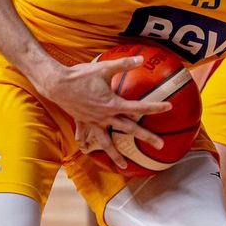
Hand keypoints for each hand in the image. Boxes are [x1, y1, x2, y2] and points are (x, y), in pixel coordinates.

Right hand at [38, 55, 167, 167]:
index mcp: (113, 104)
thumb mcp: (104, 68)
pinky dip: (86, 143)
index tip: (168, 108)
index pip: (139, 107)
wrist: (57, 84)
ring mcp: (93, 121)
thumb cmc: (81, 75)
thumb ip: (124, 64)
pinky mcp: (82, 121)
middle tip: (160, 146)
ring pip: (106, 142)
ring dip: (115, 155)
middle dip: (146, 137)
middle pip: (129, 130)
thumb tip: (141, 58)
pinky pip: (86, 135)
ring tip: (124, 166)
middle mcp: (105, 117)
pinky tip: (86, 149)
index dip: (155, 107)